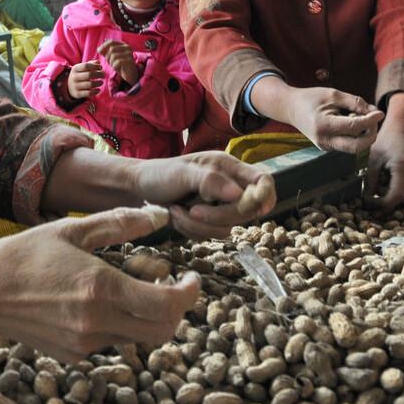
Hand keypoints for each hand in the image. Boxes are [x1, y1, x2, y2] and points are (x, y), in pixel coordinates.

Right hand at [0, 207, 199, 363]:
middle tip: (172, 287)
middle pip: (161, 330)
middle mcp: (97, 322)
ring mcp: (85, 343)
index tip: (191, 279)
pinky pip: (111, 343)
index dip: (189, 294)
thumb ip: (120, 224)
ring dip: (145, 317)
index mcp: (101, 288)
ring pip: (137, 338)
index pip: (168, 305)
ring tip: (129, 288)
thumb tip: (158, 215)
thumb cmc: (25, 254)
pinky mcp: (73, 355)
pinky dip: (118, 325)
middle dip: (175, 310)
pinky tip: (97, 303)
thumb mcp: (74, 230)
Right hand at [66, 61, 102, 98]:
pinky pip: (89, 93)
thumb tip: (98, 62)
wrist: (69, 86)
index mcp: (75, 69)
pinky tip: (98, 89)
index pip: (86, 66)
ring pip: (90, 84)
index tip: (100, 67)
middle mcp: (74, 77)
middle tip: (103, 75)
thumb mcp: (82, 68)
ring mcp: (75, 86)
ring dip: (98, 83)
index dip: (95, 66)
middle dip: (99, 74)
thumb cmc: (79, 75)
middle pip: (89, 75)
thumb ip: (90, 64)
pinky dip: (95, 91)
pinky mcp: (78, 94)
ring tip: (101, 82)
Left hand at [98, 39, 139, 85]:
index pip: (111, 42)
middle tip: (110, 62)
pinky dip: (114, 66)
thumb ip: (106, 52)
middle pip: (111, 49)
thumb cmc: (120, 65)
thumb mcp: (112, 57)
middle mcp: (127, 47)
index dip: (103, 46)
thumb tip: (99, 49)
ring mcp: (129, 53)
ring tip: (114, 65)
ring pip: (114, 56)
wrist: (130, 74)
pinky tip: (116, 68)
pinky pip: (117, 62)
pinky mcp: (129, 60)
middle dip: (107, 56)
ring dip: (111, 62)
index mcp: (123, 44)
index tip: (99, 51)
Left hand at [130, 152, 275, 239]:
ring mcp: (219, 206)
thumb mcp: (183, 174)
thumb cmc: (159, 174)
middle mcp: (228, 187)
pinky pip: (210, 235)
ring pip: (227, 228)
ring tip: (176, 209)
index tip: (257, 208)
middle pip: (247, 211)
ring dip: (198, 224)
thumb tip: (238, 194)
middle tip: (192, 209)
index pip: (262, 180)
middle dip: (218, 215)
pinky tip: (176, 216)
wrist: (138, 190)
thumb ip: (210, 181)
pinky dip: (191, 229)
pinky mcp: (208, 222)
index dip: (266, 195)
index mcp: (228, 167)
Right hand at [283, 87, 383, 153]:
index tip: (380, 113)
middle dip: (371, 134)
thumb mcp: (333, 94)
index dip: (370, 121)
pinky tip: (349, 122)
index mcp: (323, 125)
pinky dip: (355, 135)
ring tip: (357, 118)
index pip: (354, 127)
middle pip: (357, 146)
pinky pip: (348, 144)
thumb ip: (355, 103)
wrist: (290, 108)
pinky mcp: (327, 147)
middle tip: (374, 120)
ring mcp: (325, 146)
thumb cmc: (311, 98)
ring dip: (363, 135)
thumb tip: (375, 113)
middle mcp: (324, 140)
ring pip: (354, 147)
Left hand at [366, 94, 403, 205]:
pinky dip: (398, 188)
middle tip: (369, 198)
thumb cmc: (386, 141)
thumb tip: (367, 199)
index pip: (396, 195)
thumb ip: (370, 180)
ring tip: (378, 185)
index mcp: (403, 166)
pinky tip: (388, 179)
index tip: (369, 204)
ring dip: (391, 194)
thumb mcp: (373, 160)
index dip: (382, 204)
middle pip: (401, 196)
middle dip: (384, 200)